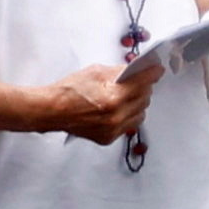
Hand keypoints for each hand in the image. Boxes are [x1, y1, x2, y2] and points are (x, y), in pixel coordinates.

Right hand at [17, 62, 145, 137]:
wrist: (51, 111)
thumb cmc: (69, 90)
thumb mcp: (96, 72)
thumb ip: (119, 72)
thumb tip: (135, 70)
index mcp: (114, 97)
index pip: (144, 82)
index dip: (153, 73)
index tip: (157, 70)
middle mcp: (116, 115)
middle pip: (145, 99)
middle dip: (144, 88)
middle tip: (138, 81)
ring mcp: (113, 129)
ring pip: (140, 114)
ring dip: (137, 104)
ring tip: (127, 97)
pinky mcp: (108, 138)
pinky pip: (128, 126)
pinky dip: (127, 116)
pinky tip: (118, 109)